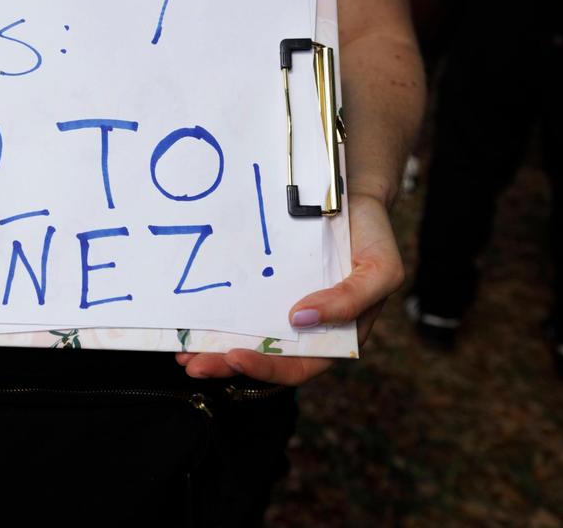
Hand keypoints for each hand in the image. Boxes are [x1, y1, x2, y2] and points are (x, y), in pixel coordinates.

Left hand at [176, 192, 403, 384]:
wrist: (354, 193)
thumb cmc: (372, 236)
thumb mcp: (380, 270)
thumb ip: (350, 300)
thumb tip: (299, 319)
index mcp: (333, 335)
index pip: (298, 366)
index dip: (267, 368)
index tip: (234, 357)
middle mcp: (303, 327)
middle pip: (263, 358)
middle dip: (225, 364)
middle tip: (192, 363)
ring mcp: (280, 305)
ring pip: (245, 336)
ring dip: (212, 348)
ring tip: (182, 352)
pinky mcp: (263, 285)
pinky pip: (237, 305)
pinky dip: (214, 316)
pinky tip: (189, 318)